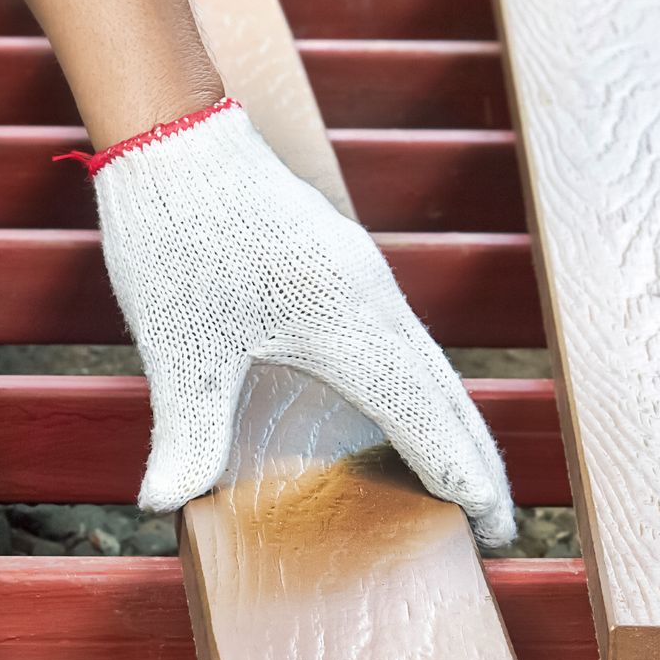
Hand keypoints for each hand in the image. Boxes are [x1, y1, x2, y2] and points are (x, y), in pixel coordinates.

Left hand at [91, 99, 515, 546]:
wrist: (174, 132)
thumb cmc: (178, 234)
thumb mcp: (176, 345)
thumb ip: (184, 429)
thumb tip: (161, 501)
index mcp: (346, 326)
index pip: (424, 417)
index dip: (459, 475)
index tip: (492, 526)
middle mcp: (370, 301)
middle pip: (444, 395)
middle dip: (474, 462)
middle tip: (498, 528)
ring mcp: (360, 279)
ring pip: (427, 364)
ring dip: (453, 424)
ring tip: (466, 479)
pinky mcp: (339, 265)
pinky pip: (402, 340)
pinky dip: (421, 387)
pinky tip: (404, 405)